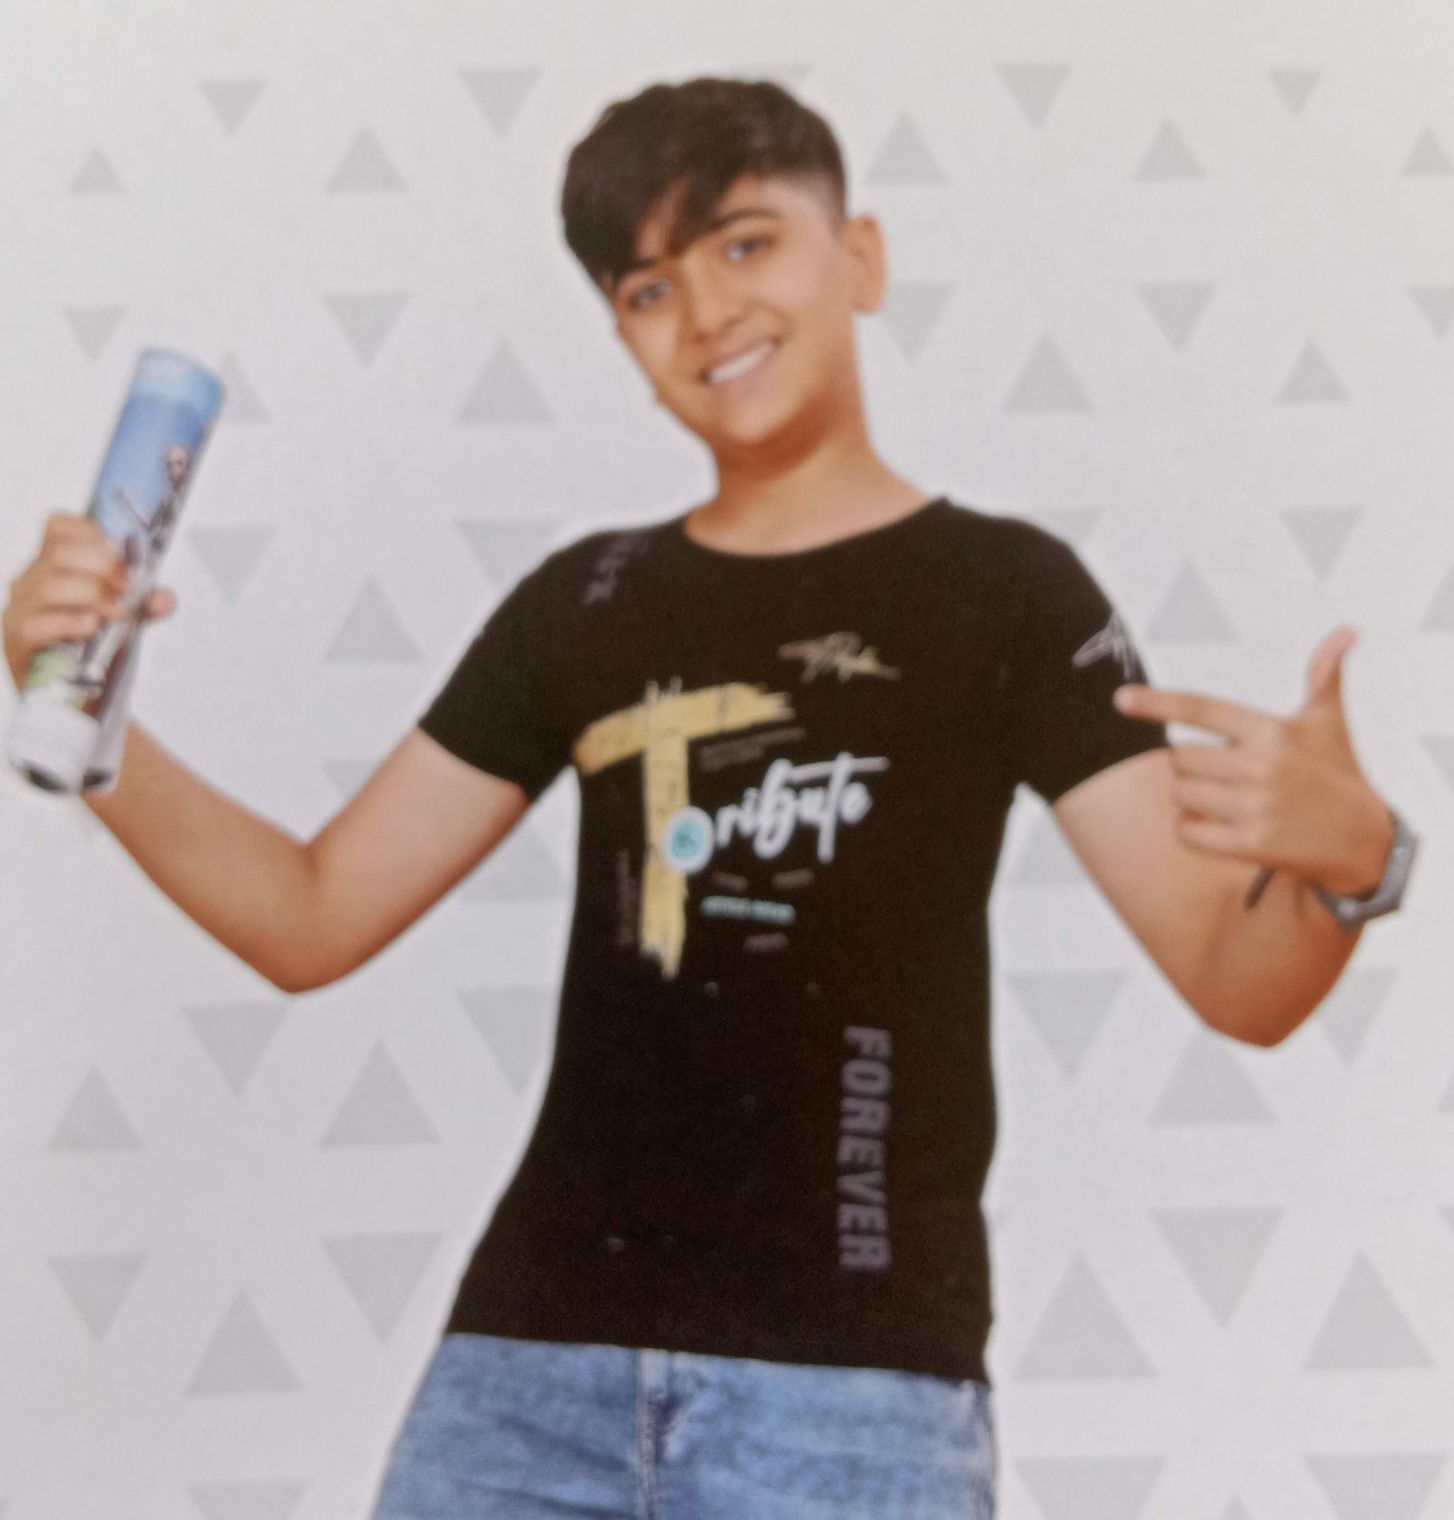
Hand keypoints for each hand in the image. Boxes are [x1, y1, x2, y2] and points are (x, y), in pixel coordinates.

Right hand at [2, 511, 177, 691]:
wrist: (76, 699)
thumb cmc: (94, 651)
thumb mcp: (125, 621)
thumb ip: (144, 606)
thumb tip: (163, 597)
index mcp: (53, 567)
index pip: (58, 528)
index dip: (89, 532)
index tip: (121, 552)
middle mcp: (31, 582)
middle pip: (58, 553)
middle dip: (101, 565)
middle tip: (128, 586)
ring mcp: (19, 610)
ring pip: (49, 585)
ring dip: (91, 593)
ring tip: (117, 611)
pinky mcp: (16, 642)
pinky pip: (35, 624)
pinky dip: (68, 622)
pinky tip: (91, 627)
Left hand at [1111, 626, 1393, 896]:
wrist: (1368, 841)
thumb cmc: (1339, 772)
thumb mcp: (1330, 722)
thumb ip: (1324, 675)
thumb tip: (1346, 631)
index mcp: (1273, 730)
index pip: (1202, 709)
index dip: (1158, 702)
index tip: (1120, 698)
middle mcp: (1263, 766)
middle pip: (1179, 759)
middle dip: (1190, 766)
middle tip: (1223, 773)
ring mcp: (1256, 807)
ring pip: (1180, 794)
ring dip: (1189, 797)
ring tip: (1225, 799)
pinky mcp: (1252, 845)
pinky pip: (1187, 831)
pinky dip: (1190, 828)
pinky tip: (1216, 825)